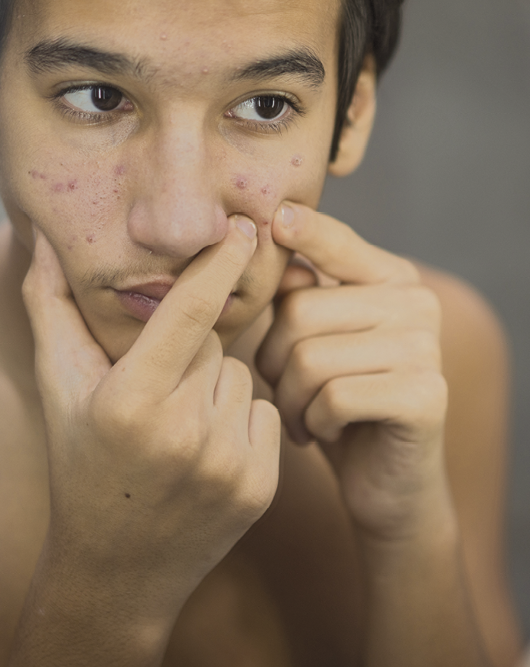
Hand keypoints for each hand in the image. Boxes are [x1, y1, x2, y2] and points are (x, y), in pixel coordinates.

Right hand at [22, 216, 280, 623]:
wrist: (118, 569)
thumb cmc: (82, 466)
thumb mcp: (60, 388)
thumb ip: (52, 307)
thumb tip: (47, 240)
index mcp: (130, 401)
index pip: (187, 312)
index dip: (216, 263)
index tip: (241, 227)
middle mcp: (183, 433)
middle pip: (213, 345)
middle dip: (189, 356)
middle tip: (156, 400)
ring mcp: (227, 463)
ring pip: (240, 377)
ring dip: (214, 390)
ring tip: (177, 431)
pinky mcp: (260, 486)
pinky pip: (265, 412)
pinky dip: (241, 422)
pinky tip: (206, 454)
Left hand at [256, 202, 449, 542]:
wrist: (385, 480)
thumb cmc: (338, 401)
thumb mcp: (315, 341)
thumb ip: (300, 293)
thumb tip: (276, 235)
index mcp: (391, 279)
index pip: (337, 243)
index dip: (304, 230)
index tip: (276, 218)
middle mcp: (417, 303)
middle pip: (300, 311)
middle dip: (273, 361)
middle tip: (285, 390)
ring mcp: (426, 347)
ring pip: (309, 358)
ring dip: (289, 399)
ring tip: (301, 414)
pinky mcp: (425, 395)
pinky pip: (332, 398)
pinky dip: (314, 422)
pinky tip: (325, 431)